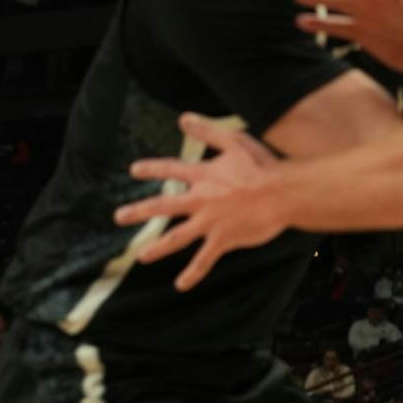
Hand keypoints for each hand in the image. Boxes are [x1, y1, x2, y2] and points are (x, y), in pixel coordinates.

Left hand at [112, 113, 286, 291]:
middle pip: (163, 206)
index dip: (152, 169)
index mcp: (203, 176)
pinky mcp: (223, 239)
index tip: (134, 170)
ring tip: (142, 256)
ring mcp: (210, 222)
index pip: (171, 170)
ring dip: (158, 248)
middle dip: (139, 212)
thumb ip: (208, 130)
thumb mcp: (234, 141)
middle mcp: (200, 200)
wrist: (284, 194)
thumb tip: (183, 118)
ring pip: (177, 237)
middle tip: (118, 217)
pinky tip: (181, 285)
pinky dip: (193, 273)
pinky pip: (204, 259)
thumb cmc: (263, 166)